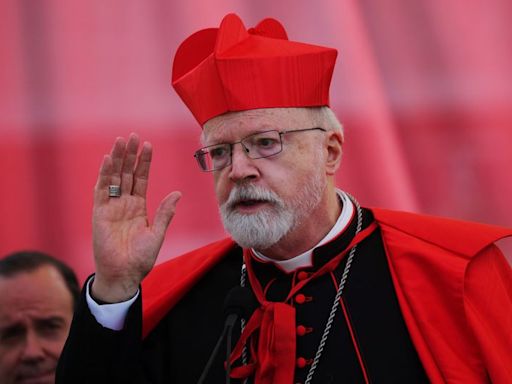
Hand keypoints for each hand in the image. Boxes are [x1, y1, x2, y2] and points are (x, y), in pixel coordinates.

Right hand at [91, 133, 180, 301]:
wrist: (124, 275)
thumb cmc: (141, 258)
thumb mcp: (157, 233)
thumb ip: (165, 213)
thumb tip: (178, 193)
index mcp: (139, 207)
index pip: (141, 178)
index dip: (144, 162)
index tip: (148, 145)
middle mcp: (125, 203)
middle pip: (127, 173)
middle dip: (130, 155)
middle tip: (134, 135)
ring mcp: (111, 207)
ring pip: (114, 177)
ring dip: (117, 159)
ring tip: (122, 141)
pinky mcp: (100, 213)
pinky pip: (102, 191)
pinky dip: (104, 175)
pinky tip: (108, 160)